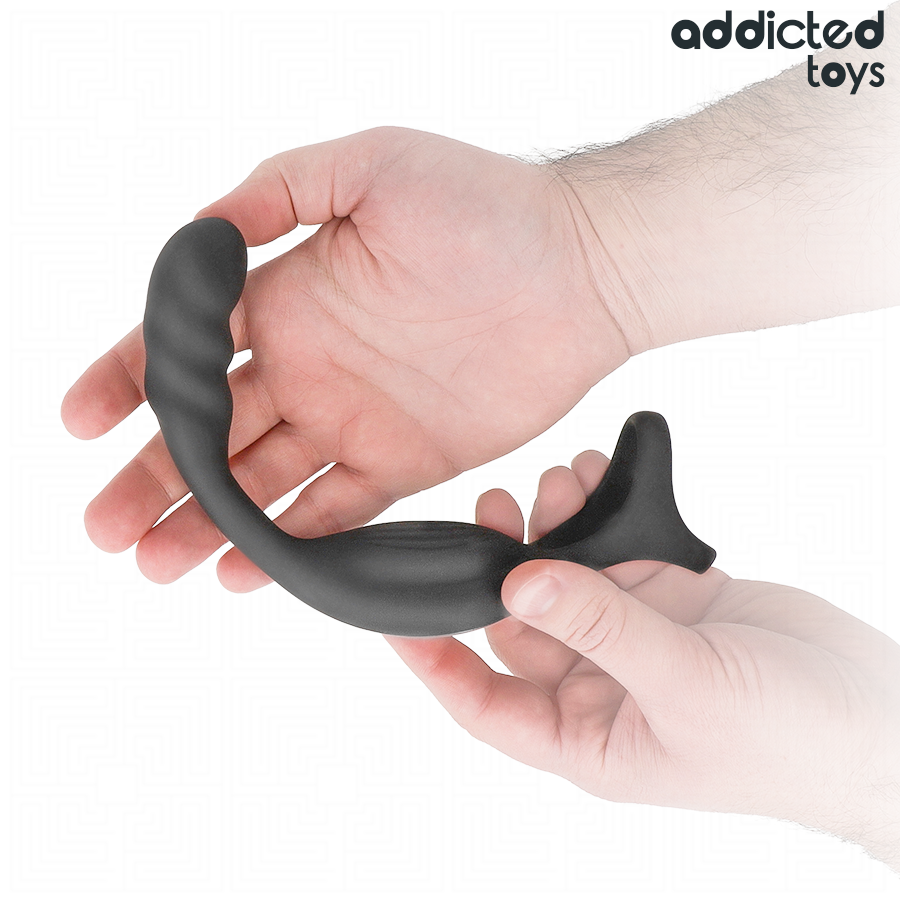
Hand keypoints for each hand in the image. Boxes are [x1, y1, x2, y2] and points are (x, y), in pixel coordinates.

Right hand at [60, 127, 629, 589]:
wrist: (582, 270)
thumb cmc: (485, 206)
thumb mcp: (370, 166)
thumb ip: (276, 193)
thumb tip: (197, 234)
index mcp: (287, 297)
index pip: (185, 346)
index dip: (124, 382)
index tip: (79, 421)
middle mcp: (309, 364)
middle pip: (209, 432)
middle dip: (151, 478)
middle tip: (103, 528)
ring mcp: (353, 419)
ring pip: (261, 484)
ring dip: (205, 524)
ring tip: (153, 563)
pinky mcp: (404, 462)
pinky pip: (336, 512)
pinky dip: (289, 542)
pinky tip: (243, 567)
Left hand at [385, 450, 899, 870]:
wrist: (874, 715)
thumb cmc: (788, 742)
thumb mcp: (684, 689)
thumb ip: (601, 629)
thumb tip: (519, 583)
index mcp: (585, 736)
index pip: (483, 703)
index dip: (433, 663)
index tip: (392, 617)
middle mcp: (596, 683)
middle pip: (520, 620)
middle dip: (502, 562)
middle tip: (494, 505)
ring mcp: (631, 633)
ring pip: (566, 575)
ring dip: (555, 526)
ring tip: (558, 480)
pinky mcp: (667, 594)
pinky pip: (618, 547)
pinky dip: (607, 510)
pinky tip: (600, 473)